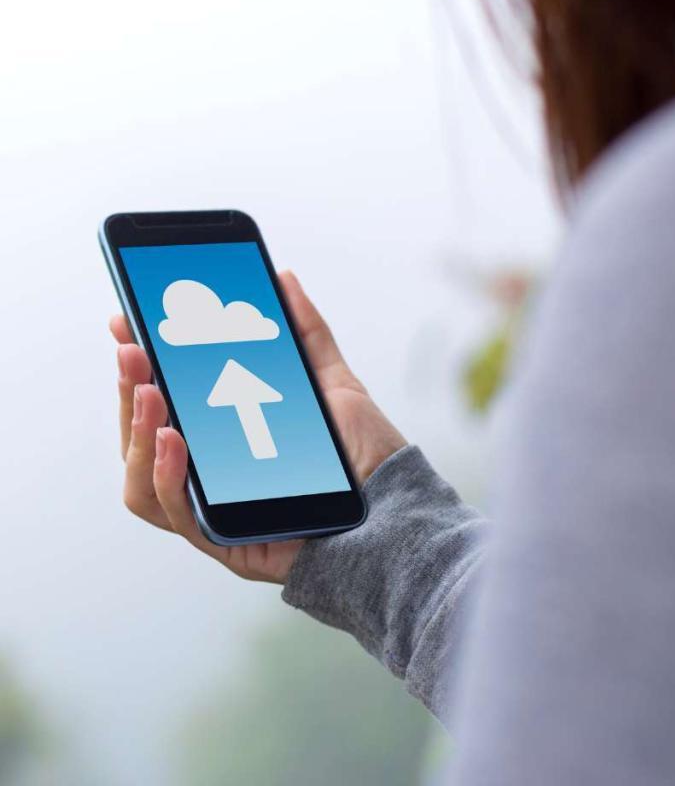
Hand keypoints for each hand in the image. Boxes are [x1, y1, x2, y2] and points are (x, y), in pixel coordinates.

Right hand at [111, 270, 405, 584]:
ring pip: (141, 484)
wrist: (400, 508)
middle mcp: (211, 479)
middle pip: (141, 441)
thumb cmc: (365, 456)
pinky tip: (174, 438)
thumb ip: (306, 331)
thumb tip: (282, 278)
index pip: (160, 407)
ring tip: (149, 392)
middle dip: (128, 392)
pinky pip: (178, 515)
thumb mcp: (332, 382)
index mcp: (224, 442)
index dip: (136, 368)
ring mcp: (215, 513)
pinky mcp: (228, 543)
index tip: (126, 322)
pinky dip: (166, 475)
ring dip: (137, 433)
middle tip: (133, 351)